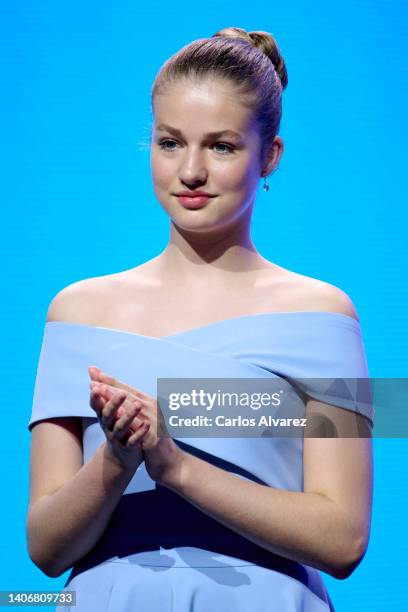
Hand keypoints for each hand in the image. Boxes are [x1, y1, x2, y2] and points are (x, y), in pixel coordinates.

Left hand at [88, 366, 185, 487]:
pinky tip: (115, 413)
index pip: (127, 389)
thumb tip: (120, 398)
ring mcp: (154, 421)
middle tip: (93, 378)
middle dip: (109, 386)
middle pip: (127, 394)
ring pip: (131, 405)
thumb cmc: (155, 440)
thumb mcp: (145, 421)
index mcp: (150, 403)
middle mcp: (153, 408)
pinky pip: (138, 425)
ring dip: (114, 397)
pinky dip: (127, 417)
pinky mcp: (154, 436)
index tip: (94, 372)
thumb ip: (135, 408)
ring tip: (99, 391)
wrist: (170, 462)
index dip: (111, 381)